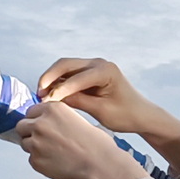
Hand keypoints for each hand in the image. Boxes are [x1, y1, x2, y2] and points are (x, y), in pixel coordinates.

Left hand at [14, 102, 147, 178]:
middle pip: (22, 125)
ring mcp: (36, 143)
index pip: (31, 111)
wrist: (100, 165)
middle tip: (42, 140)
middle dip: (30, 132)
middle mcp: (41, 123)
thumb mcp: (78, 119)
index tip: (40, 124)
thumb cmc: (97, 145)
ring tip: (53, 153)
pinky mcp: (35, 161)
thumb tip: (50, 125)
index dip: (36, 119)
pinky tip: (55, 162)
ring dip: (34, 147)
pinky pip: (31, 159)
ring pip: (25, 143)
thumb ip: (59, 119)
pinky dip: (40, 161)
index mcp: (53, 110)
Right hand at [39, 57, 162, 133]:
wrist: (141, 115)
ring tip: (41, 96)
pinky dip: (59, 82)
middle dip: (49, 78)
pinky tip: (50, 95)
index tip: (46, 103)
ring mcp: (94, 66)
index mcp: (106, 71)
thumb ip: (78, 102)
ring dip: (52, 80)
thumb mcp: (101, 111)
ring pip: (65, 68)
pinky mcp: (90, 73)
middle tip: (38, 94)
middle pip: (65, 64)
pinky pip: (70, 74)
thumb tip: (53, 99)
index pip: (76, 77)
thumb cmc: (126, 115)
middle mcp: (99, 63)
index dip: (59, 90)